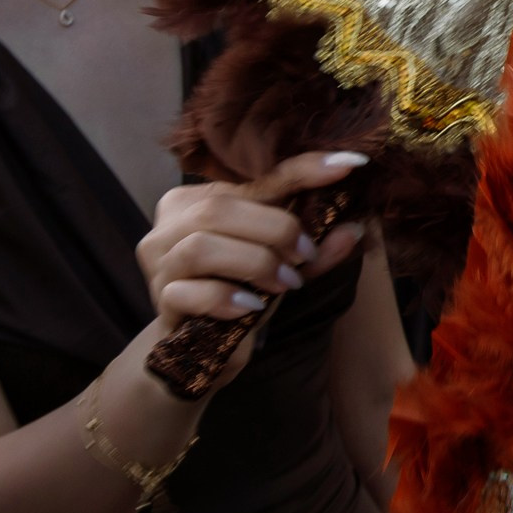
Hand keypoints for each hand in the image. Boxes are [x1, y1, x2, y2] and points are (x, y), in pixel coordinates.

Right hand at [134, 151, 368, 381]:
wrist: (199, 348)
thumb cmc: (242, 291)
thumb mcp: (283, 265)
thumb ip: (315, 249)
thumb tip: (354, 229)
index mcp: (201, 198)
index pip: (258, 178)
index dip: (304, 169)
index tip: (349, 164)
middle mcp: (171, 223)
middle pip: (219, 209)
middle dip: (275, 231)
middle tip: (305, 256)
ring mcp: (159, 261)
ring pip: (200, 247)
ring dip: (254, 263)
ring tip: (284, 284)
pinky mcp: (158, 299)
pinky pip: (186, 292)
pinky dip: (225, 297)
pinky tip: (250, 307)